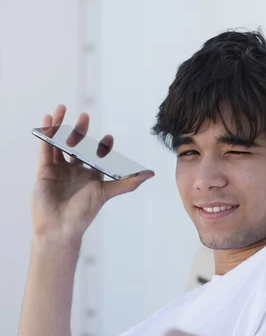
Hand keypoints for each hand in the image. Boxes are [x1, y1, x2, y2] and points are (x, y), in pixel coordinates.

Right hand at [32, 105, 153, 245]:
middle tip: (84, 116)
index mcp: (91, 177)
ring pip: (59, 144)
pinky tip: (48, 121)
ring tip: (62, 108)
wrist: (59, 227)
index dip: (102, 146)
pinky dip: (46, 135)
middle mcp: (75, 172)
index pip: (97, 157)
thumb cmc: (83, 213)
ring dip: (60, 127)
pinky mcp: (44, 171)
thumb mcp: (106, 192)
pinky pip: (46, 149)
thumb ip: (127, 183)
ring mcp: (59, 170)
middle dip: (80, 131)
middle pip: (77, 146)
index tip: (108, 138)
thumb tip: (150, 174)